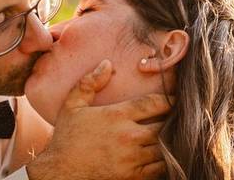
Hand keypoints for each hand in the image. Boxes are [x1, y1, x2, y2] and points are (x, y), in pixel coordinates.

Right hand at [26, 59, 170, 179]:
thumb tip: (107, 63)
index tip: (173, 99)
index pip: (153, 103)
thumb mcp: (72, 105)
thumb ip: (89, 83)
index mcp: (116, 115)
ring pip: (164, 148)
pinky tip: (158, 156)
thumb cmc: (66, 138)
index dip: (168, 100)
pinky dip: (162, 162)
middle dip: (169, 121)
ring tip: (168, 136)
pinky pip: (158, 168)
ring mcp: (132, 158)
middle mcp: (127, 136)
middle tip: (173, 118)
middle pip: (164, 125)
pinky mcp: (133, 176)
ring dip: (167, 142)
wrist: (60, 173)